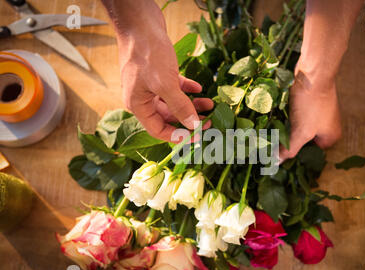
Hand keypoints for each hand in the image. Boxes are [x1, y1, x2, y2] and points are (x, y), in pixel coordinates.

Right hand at [104, 0, 212, 141]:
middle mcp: (143, 97)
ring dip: (192, 105)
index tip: (198, 136)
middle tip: (209, 121)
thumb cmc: (147, 53)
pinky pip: (174, 87)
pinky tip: (199, 88)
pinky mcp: (158, 72)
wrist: (140, 22)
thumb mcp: (165, 84)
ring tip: (210, 104)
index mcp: (138, 105)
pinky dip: (187, 89)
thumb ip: (180, 106)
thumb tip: (194, 126)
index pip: (158, 130)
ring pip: (174, 102)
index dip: (178, 135)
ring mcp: (150, 84)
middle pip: (168, 117)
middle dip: (189, 120)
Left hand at [278, 72, 341, 161]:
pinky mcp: (310, 102)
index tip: (278, 155)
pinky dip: (287, 117)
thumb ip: (289, 149)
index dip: (296, 154)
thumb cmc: (311, 104)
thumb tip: (276, 163)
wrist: (313, 71)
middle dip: (289, 141)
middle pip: (304, 140)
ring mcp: (319, 113)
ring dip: (286, 129)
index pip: (311, 154)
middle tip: (271, 144)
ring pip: (298, 127)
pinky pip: (297, 115)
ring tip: (270, 133)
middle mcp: (328, 126)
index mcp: (331, 137)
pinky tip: (274, 118)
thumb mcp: (300, 131)